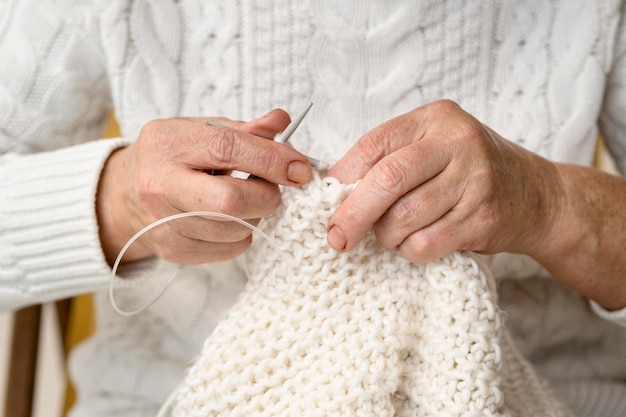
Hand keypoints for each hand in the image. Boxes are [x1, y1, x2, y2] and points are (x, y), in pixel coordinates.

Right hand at [97, 109, 311, 265]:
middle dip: (266, 195)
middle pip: (230, 201)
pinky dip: (242, 233)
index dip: (272, 159)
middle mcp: (161, 185)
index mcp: (169, 143)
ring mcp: (164, 222)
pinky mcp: (175, 250)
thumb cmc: (174, 157)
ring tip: (243, 199)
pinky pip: (231, 249)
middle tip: (272, 187)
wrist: (126, 193)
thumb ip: (244, 129)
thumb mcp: (201, 131)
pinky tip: (228, 219)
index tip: (300, 168)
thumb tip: (282, 121)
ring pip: (236, 229)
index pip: (228, 149)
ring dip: (256, 215)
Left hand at [326, 100, 562, 263]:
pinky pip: (424, 244)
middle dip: (353, 214)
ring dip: (386, 236)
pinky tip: (417, 242)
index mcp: (435, 118)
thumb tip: (334, 190)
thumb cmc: (470, 171)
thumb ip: (390, 159)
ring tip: (393, 233)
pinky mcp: (482, 218)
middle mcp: (457, 143)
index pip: (374, 144)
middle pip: (387, 180)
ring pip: (403, 218)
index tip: (327, 202)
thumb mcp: (434, 147)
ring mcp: (474, 180)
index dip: (343, 177)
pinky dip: (409, 251)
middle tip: (337, 237)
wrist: (536, 195)